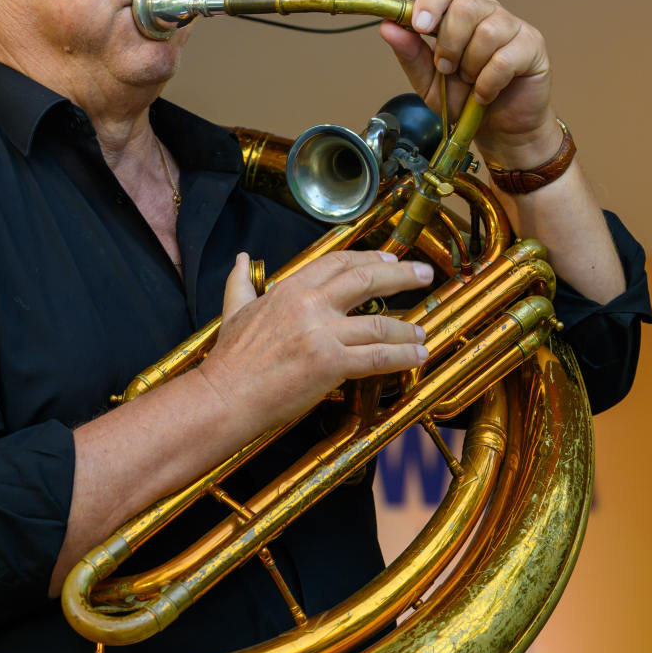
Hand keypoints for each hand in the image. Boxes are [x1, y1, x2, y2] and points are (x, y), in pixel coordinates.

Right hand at [196, 250, 431, 439]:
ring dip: (406, 326)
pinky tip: (417, 355)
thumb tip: (241, 258)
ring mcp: (323, 334)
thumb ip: (240, 281)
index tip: (390, 260)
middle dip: (402, 275)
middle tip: (425, 275)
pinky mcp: (331, 364)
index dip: (369, 257)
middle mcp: (311, 304)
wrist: (227, 395)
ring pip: (378, 322)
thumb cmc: (231, 358)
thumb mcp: (234, 310)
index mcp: (290, 288)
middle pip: (367, 279)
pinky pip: (377, 357)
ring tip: (421, 331)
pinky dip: (402, 355)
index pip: (338, 262)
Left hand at [379, 0, 558, 166]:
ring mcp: (512, 26)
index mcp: (456, 14)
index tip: (420, 26)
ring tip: (470, 82)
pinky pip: (505, 58)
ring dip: (471, 66)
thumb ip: (410, 54)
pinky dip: (488, 82)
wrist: (499, 129)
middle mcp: (486, 12)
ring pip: (487, 32)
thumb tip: (388, 27)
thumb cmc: (464, 100)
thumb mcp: (427, 81)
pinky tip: (486, 93)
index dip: (430, 2)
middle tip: (447, 69)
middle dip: (449, 43)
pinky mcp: (532, 45)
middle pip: (465, 6)